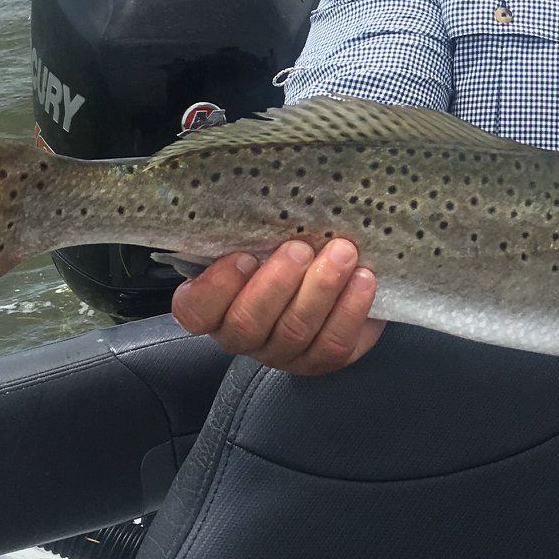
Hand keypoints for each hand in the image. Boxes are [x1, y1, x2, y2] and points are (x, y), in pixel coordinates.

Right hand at [170, 239, 383, 376]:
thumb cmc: (286, 247)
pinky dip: (350, 309)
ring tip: (342, 253)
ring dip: (321, 288)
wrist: (333, 271)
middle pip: (247, 323)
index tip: (243, 256)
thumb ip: (251, 230)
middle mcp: (243, 335)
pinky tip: (363, 278)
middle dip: (277, 284)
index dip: (216, 288)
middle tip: (300, 249)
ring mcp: (281, 353)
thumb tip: (262, 199)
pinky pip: (333, 344)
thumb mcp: (261, 236)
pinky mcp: (321, 360)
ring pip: (295, 332)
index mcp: (214, 305)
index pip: (195, 310)